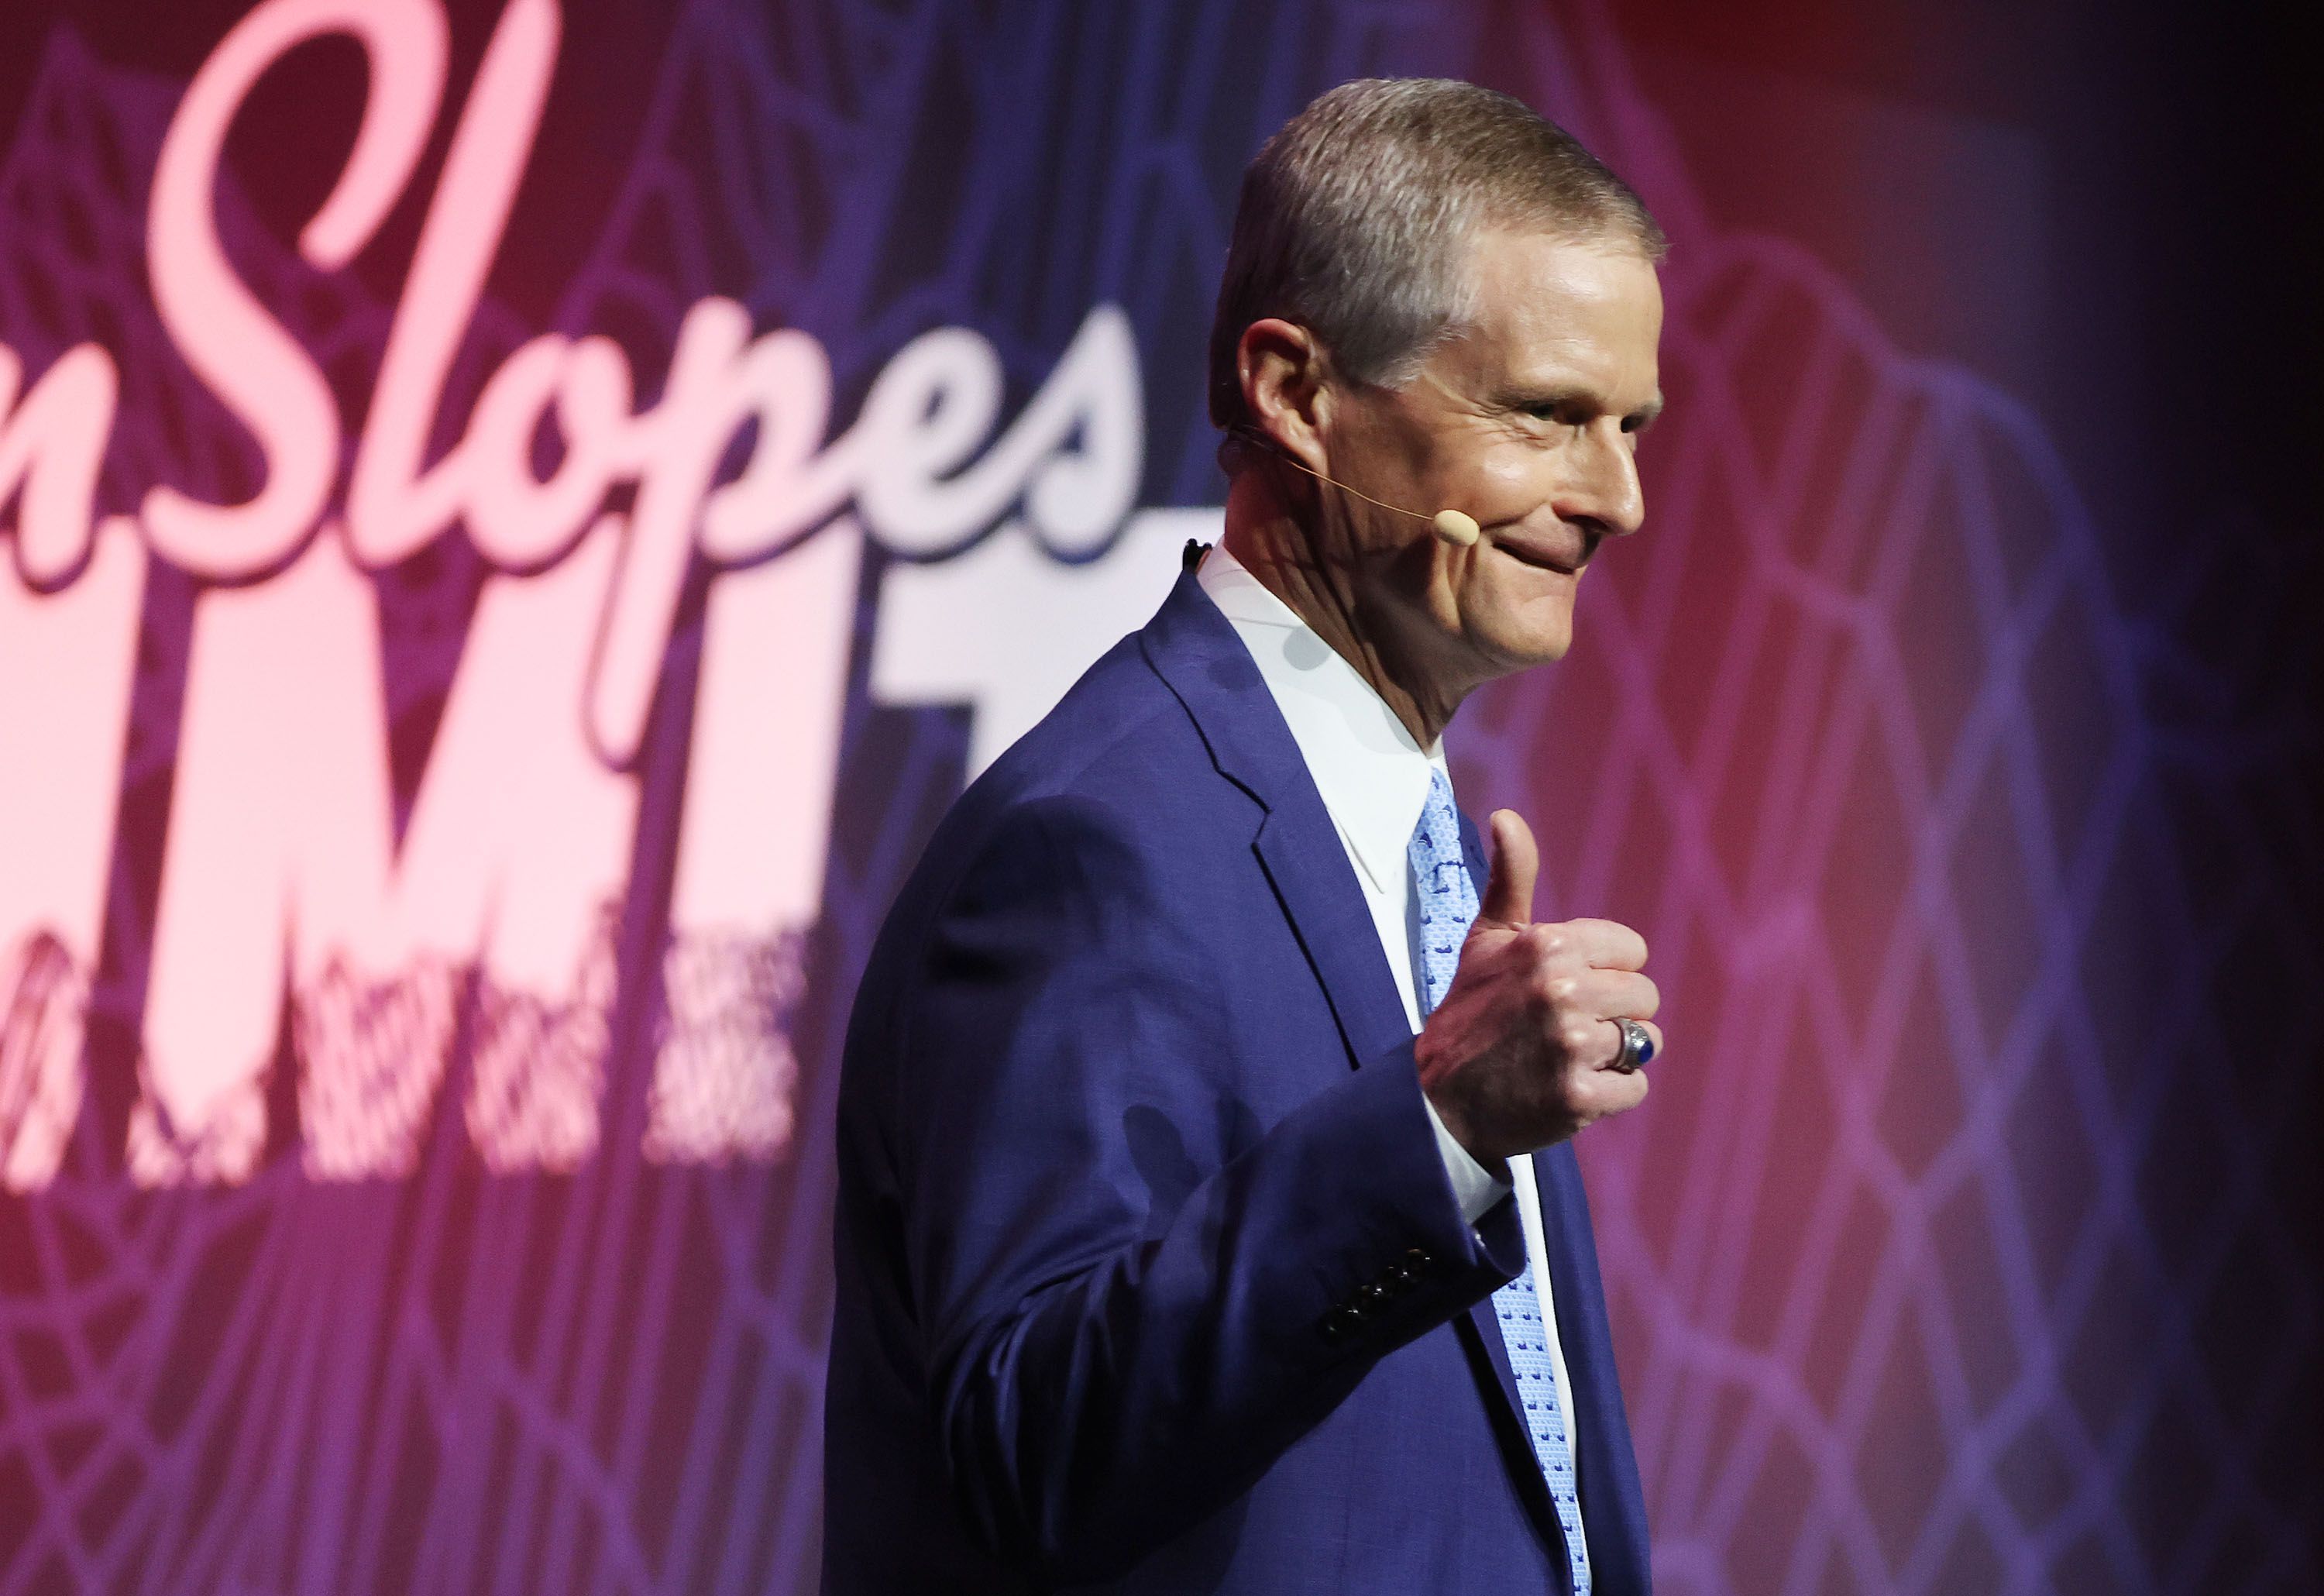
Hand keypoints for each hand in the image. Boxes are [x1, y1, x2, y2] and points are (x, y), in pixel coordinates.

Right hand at [1415, 810, 1659, 1167]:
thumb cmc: (1471, 1010)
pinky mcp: (1578, 1097)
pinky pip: (1634, 1087)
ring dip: (1614, 1054)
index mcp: (1546, 944)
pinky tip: (1568, 1087)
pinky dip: (1610, 1093)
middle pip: (1644, 996)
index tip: (1566, 987)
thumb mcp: (1486, 938)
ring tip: (1566, 1057)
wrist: (1438, 1099)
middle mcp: (1561, 990)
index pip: (1632, 951)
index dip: (1604, 971)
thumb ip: (1511, 877)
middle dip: (1613, 1013)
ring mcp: (1571, 1045)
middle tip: (1563, 1027)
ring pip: (1645, 1042)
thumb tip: (1505, 816)